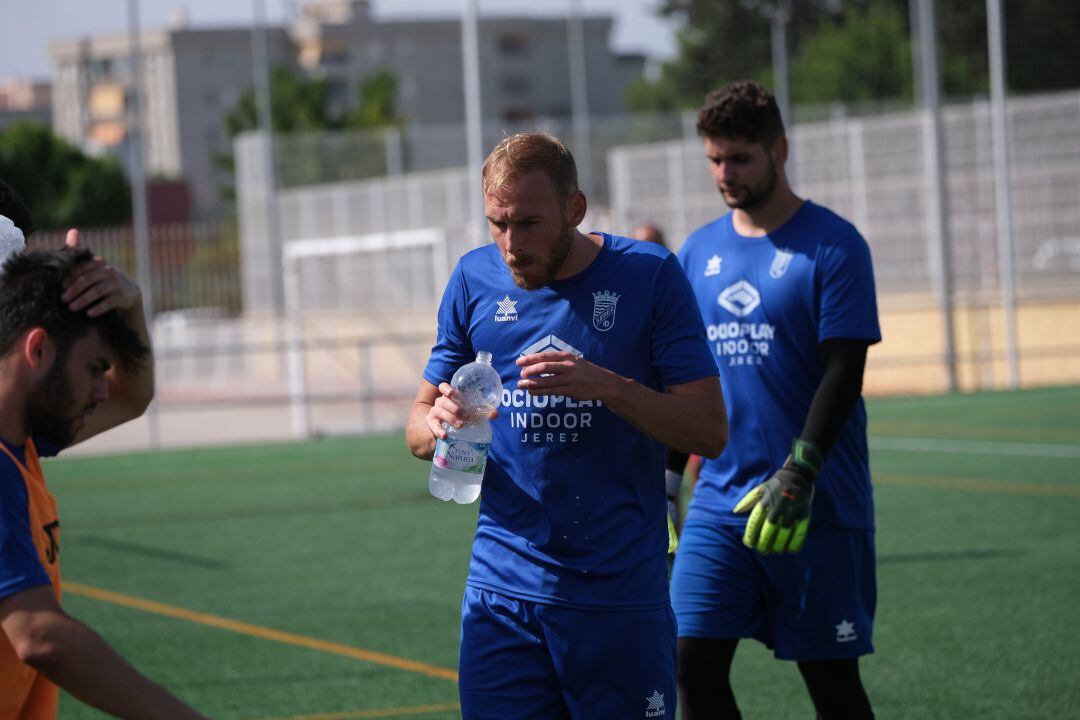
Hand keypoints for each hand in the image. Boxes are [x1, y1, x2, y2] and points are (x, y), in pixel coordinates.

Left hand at [60, 229, 141, 316]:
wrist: (130, 292)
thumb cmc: (104, 280)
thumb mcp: (94, 267)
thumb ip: (81, 252)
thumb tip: (72, 230)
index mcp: (98, 263)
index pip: (82, 268)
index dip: (70, 277)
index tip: (60, 287)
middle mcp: (108, 271)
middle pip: (88, 280)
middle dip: (74, 290)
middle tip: (63, 299)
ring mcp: (117, 284)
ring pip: (97, 291)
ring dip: (84, 300)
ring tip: (72, 308)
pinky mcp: (123, 296)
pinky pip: (110, 302)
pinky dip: (99, 308)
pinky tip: (89, 313)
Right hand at [425, 382, 496, 439]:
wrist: (442, 430)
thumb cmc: (458, 417)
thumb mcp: (468, 413)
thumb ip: (481, 412)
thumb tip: (495, 413)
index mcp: (449, 397)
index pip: (443, 387)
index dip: (446, 388)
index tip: (451, 393)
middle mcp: (440, 403)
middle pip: (443, 401)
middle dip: (455, 408)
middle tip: (467, 416)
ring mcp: (434, 412)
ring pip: (438, 411)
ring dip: (450, 417)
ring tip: (460, 425)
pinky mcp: (431, 424)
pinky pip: (433, 426)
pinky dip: (438, 431)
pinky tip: (444, 435)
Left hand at [515, 351, 613, 400]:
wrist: (602, 382)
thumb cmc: (583, 370)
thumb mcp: (572, 360)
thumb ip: (556, 361)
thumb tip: (534, 362)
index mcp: (566, 357)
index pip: (545, 356)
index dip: (530, 359)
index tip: (519, 362)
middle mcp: (568, 366)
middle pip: (545, 367)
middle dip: (530, 371)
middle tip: (521, 374)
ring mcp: (570, 379)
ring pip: (547, 381)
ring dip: (532, 383)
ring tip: (521, 385)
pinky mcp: (572, 391)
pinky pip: (552, 391)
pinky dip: (540, 392)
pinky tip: (532, 392)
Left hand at [733, 439, 821, 553]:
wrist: (798, 475)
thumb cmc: (775, 484)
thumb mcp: (760, 489)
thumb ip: (748, 500)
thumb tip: (735, 511)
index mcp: (765, 501)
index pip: (754, 522)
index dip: (751, 535)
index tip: (749, 543)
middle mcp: (777, 506)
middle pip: (768, 530)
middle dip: (764, 543)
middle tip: (762, 550)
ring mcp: (791, 510)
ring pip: (783, 533)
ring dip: (778, 546)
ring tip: (775, 551)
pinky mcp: (804, 513)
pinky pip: (800, 532)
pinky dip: (795, 543)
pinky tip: (791, 550)